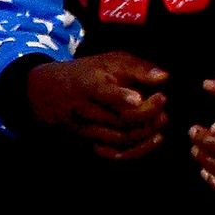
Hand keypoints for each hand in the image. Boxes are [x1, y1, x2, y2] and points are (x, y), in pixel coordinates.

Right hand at [26, 53, 167, 160]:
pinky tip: (154, 138)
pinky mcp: (88, 142)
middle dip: (145, 114)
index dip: (120, 96)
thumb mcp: (111, 61)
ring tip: (162, 118)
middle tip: (162, 100)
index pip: (102, 92)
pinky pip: (114, 153)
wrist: (50, 91)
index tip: (139, 98)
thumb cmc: (89, 72)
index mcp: (88, 85)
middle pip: (117, 118)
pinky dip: (137, 149)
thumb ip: (138, 68)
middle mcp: (83, 109)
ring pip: (118, 138)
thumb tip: (164, 77)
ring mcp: (84, 129)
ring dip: (145, 131)